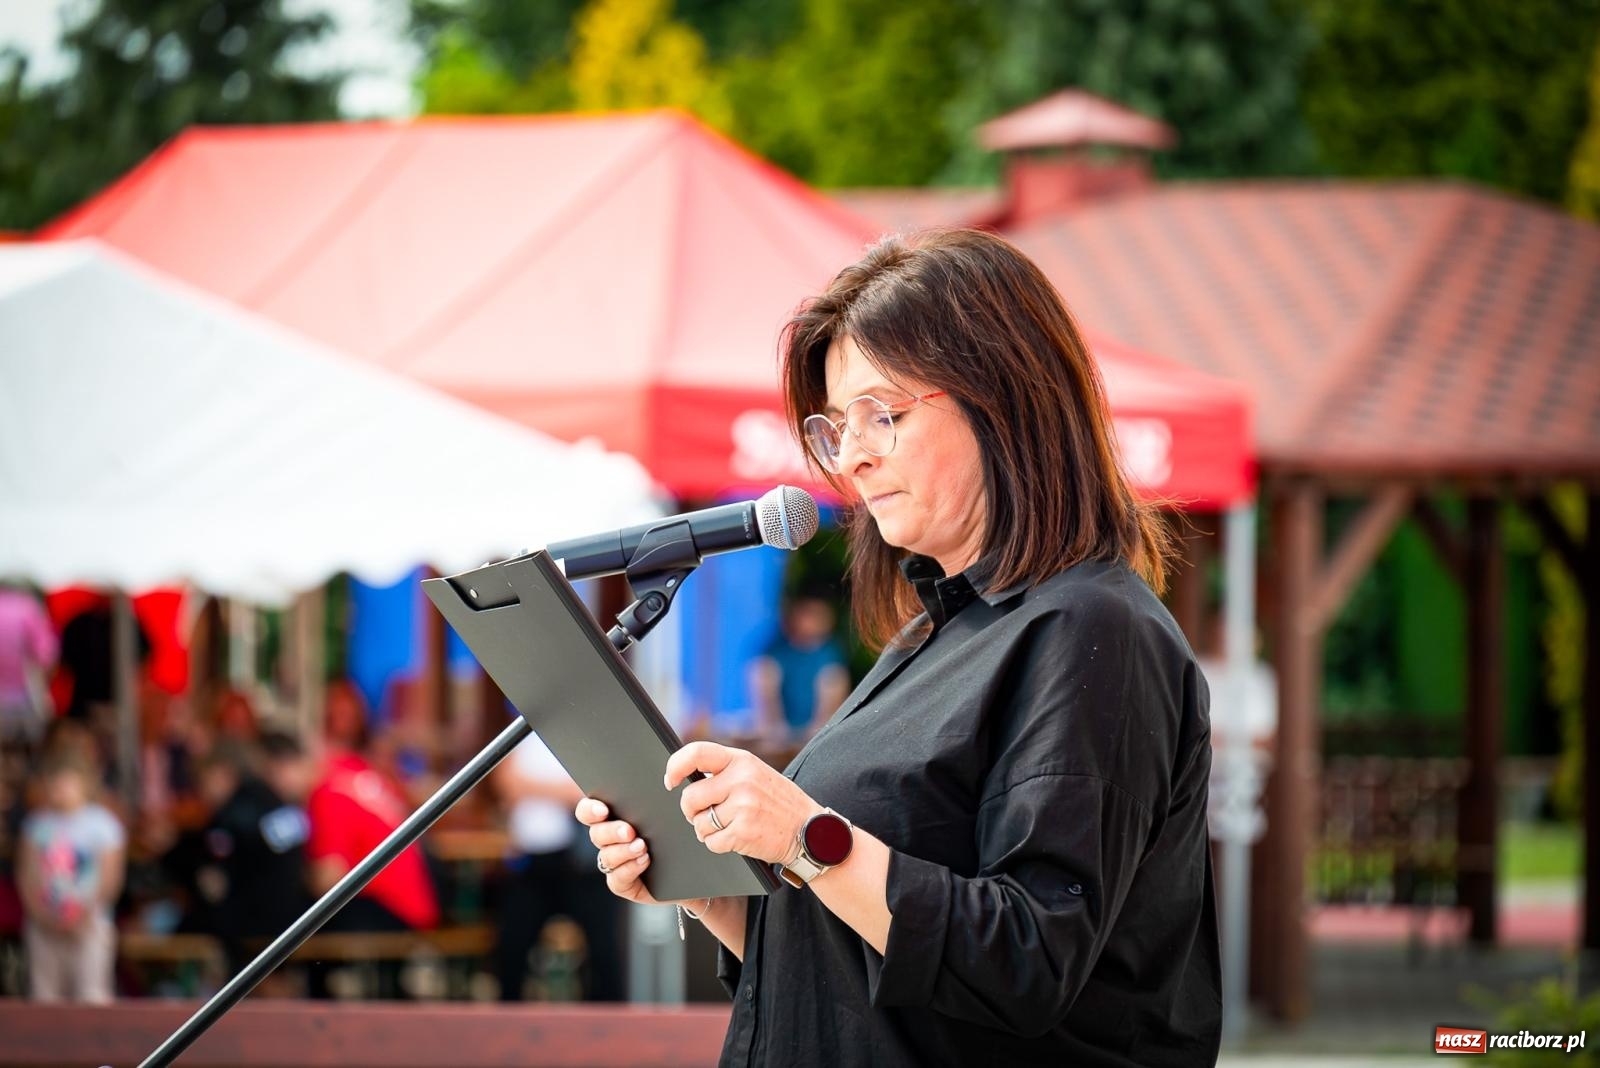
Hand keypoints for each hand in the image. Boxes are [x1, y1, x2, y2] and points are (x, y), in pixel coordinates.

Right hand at [576, 797, 690, 908]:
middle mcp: (610, 840)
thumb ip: (653, 795)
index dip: (590, 810)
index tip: (603, 810)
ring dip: (622, 851)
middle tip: (629, 831)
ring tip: (642, 847)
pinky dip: (629, 869)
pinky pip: (616, 878)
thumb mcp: (667, 810)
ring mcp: (615, 863)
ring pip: (606, 856)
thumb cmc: (678, 832)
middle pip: (596, 834)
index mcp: (615, 817)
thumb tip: (654, 776)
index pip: (588, 811)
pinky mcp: (623, 883)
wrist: (693, 867)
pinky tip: (644, 861)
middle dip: (611, 831)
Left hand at [665, 742, 820, 865]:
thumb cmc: (779, 803)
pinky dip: (718, 845)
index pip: (697, 753)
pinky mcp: (743, 832)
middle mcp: (741, 780)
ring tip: (728, 827)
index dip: (676, 766)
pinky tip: (736, 839)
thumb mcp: (757, 774)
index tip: (670, 781)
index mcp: (742, 761)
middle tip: (704, 815)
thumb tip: (686, 778)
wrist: (811, 830)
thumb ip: (726, 772)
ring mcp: (743, 806)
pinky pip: (712, 842)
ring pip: (699, 823)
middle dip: (691, 811)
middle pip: (690, 797)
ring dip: (706, 831)